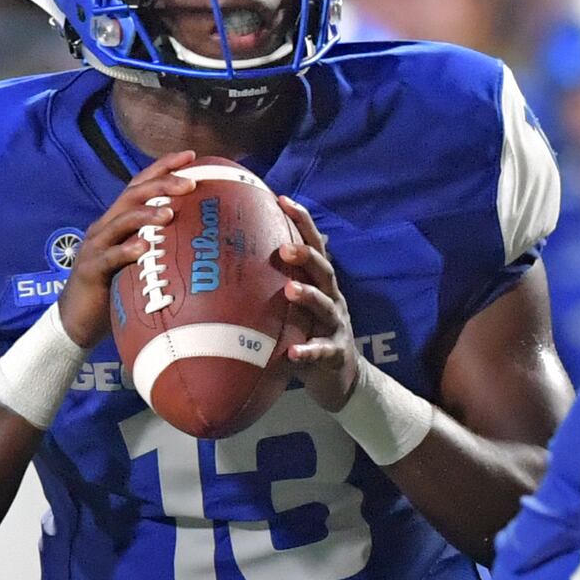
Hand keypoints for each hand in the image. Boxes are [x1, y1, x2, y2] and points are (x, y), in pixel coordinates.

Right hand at [57, 150, 199, 349]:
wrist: (76, 320)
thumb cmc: (113, 289)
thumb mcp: (138, 262)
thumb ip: (158, 246)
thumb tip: (200, 239)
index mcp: (118, 221)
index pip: (140, 185)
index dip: (163, 168)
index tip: (191, 156)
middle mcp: (105, 227)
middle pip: (132, 195)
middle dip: (161, 185)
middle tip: (190, 183)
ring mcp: (95, 247)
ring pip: (120, 222)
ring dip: (145, 215)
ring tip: (169, 213)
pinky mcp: (89, 271)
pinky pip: (108, 258)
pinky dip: (125, 251)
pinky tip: (142, 249)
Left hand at [272, 195, 359, 409]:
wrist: (341, 380)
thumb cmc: (310, 336)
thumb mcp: (295, 308)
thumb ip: (278, 284)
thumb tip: (238, 258)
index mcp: (321, 286)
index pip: (314, 247)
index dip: (302, 222)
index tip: (282, 199)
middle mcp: (332, 300)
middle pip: (323, 271)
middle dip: (306, 255)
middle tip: (284, 247)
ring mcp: (336, 327)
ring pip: (326, 307)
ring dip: (309, 297)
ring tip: (290, 290)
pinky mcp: (336, 356)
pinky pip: (323, 352)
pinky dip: (310, 351)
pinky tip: (295, 352)